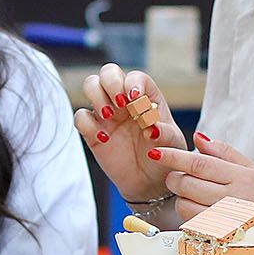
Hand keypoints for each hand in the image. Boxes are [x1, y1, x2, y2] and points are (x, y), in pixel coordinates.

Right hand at [71, 64, 186, 204]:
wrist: (149, 182)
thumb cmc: (165, 157)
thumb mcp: (172, 145)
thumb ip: (166, 134)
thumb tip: (152, 127)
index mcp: (146, 96)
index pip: (135, 77)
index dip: (133, 83)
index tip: (136, 99)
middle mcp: (124, 100)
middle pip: (108, 72)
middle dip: (111, 82)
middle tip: (121, 104)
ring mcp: (106, 113)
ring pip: (91, 85)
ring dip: (97, 96)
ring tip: (109, 115)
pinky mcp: (92, 130)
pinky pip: (81, 117)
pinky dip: (88, 124)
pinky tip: (105, 138)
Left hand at [156, 130, 253, 219]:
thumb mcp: (253, 169)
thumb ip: (224, 152)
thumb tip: (197, 138)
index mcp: (240, 178)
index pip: (199, 164)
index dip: (174, 157)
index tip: (156, 152)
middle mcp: (231, 199)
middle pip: (186, 184)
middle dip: (174, 177)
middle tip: (178, 175)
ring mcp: (224, 221)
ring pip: (184, 205)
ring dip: (180, 197)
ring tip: (193, 194)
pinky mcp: (217, 237)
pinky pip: (190, 224)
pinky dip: (188, 214)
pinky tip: (199, 210)